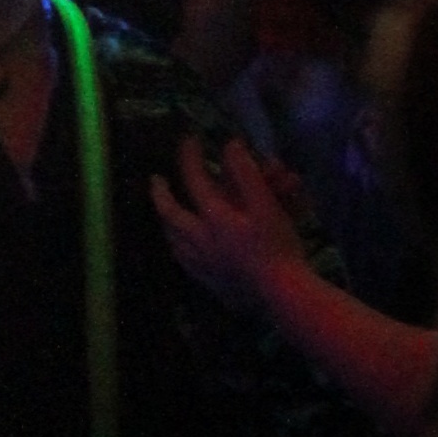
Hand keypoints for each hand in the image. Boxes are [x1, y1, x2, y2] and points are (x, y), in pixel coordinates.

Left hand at [150, 133, 312, 320]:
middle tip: (155, 179)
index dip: (191, 157)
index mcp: (213, 217)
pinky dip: (181, 250)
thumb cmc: (277, 248)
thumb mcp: (266, 206)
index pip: (195, 179)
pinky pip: (187, 263)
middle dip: (160, 193)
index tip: (189, 140)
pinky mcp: (211, 284)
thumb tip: (230, 145)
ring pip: (174, 239)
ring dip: (167, 222)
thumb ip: (246, 174)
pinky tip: (183, 250)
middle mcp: (199, 240)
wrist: (282, 296)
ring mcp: (202, 264)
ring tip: (165, 214)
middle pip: (170, 212)